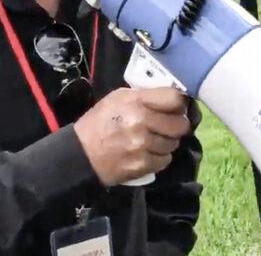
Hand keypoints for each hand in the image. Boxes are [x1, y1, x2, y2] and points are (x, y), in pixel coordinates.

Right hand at [74, 87, 190, 186]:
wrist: (81, 153)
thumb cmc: (99, 122)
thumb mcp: (116, 98)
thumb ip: (142, 96)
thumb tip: (170, 98)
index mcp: (135, 101)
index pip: (174, 98)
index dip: (179, 104)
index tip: (176, 108)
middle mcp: (141, 121)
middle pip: (179, 124)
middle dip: (176, 126)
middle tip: (167, 127)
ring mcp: (142, 144)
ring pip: (173, 143)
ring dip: (166, 142)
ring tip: (153, 141)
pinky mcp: (142, 164)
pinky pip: (165, 160)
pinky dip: (159, 157)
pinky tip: (147, 153)